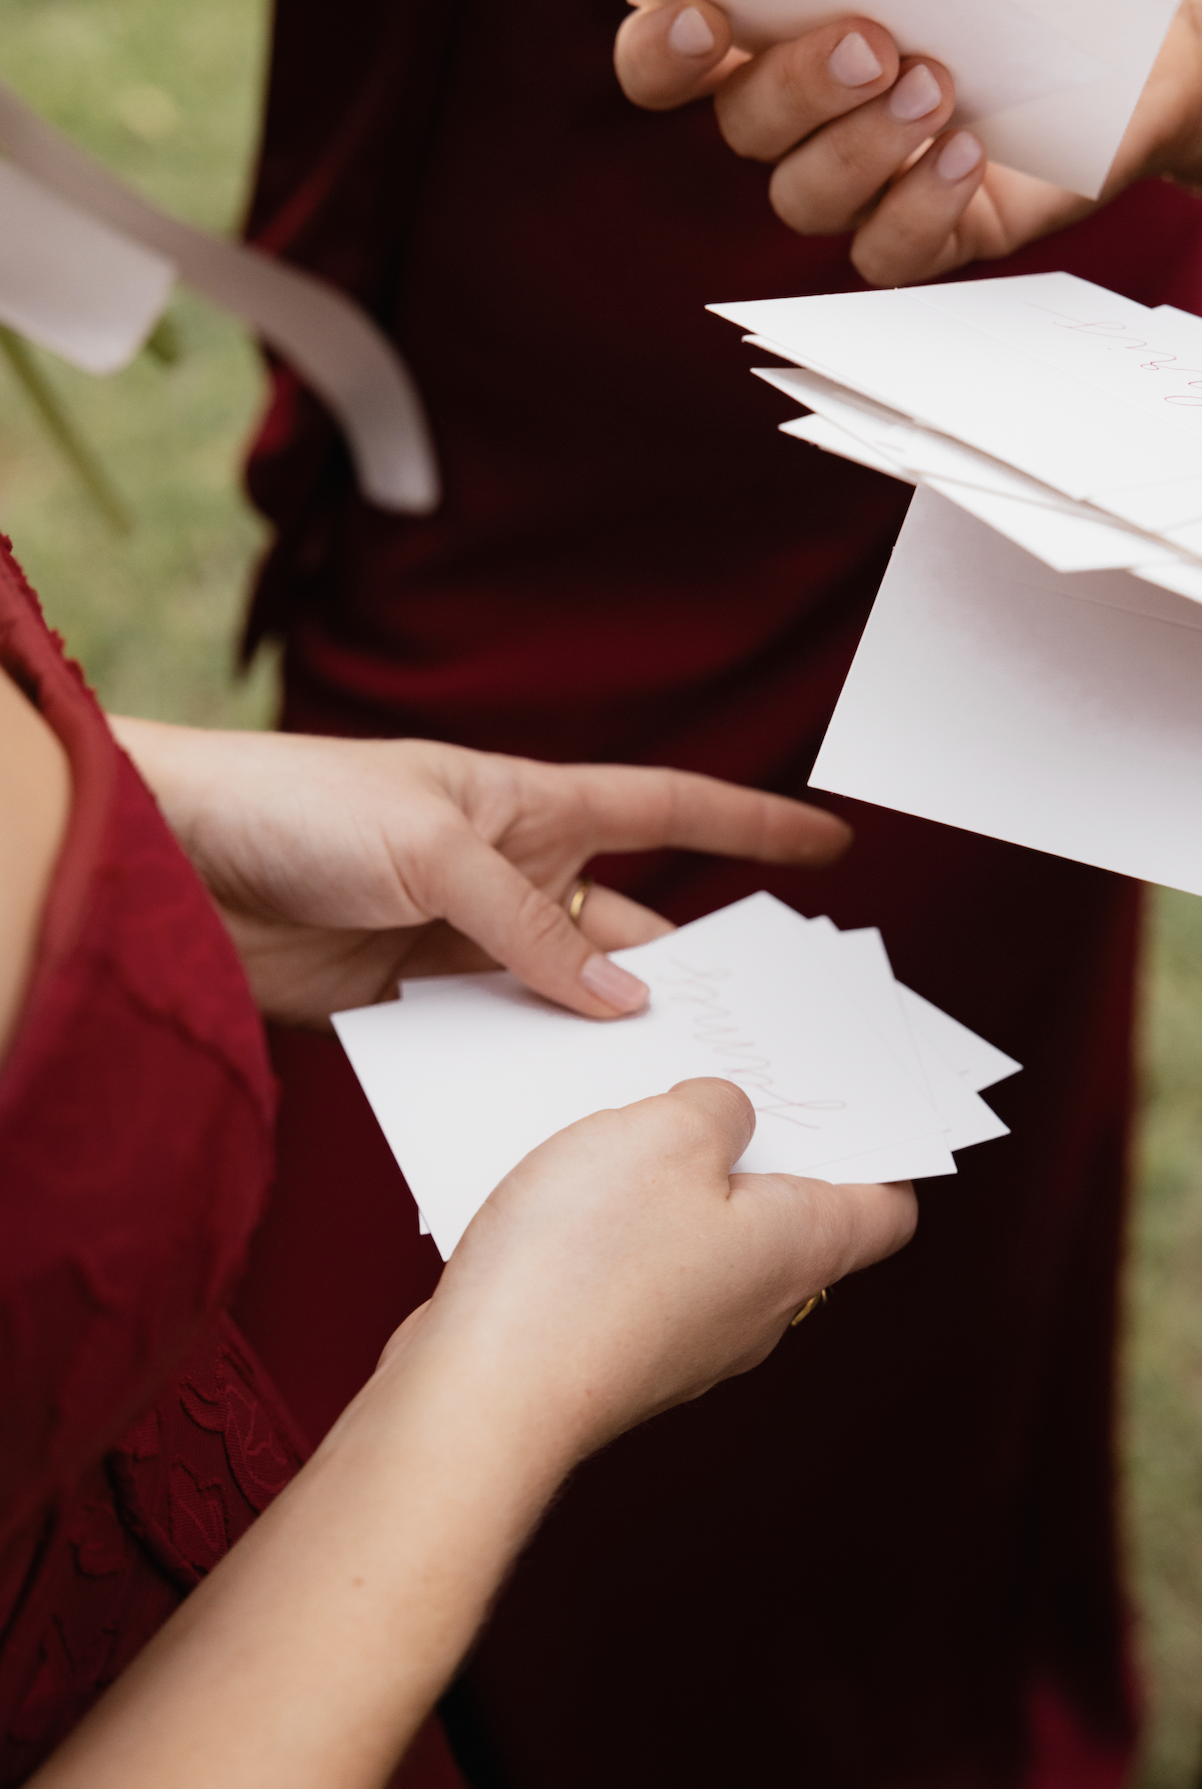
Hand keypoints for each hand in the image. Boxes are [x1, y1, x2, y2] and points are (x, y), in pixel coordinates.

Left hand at [110, 719, 849, 1025]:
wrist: (176, 864)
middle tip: (763, 1029)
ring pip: (571, 998)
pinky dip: (531, 1072)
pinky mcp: (417, 1002)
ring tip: (674, 1091)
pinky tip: (565, 1111)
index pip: (666, 807)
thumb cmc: (300, 806)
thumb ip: (531, 926)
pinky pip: (499, 1039)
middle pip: (633, 924)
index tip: (825, 843)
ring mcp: (466, 943)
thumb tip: (623, 998)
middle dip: (696, 969)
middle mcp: (511, 874)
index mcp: (528, 806)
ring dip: (610, 1038)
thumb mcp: (434, 848)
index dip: (749, 825)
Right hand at [390, 1078, 916, 1460]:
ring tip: (629, 1123)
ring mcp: (689, 1337)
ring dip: (678, 1179)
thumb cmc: (587, 1267)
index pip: (886, 1209)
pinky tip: (575, 1185)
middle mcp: (759, 1306)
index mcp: (799, 1249)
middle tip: (718, 1082)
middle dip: (758, 1145)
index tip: (846, 1099)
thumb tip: (726, 1117)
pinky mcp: (621, 1350)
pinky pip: (644, 1268)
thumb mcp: (666, 1133)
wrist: (486, 1392)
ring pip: (709, 1238)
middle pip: (792, 1215)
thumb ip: (717, 1108)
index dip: (878, 1148)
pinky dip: (624, 1221)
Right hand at [616, 0, 1201, 285]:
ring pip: (800, 196)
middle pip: (738, 124)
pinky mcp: (916, 234)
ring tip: (937, 90)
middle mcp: (797, 115)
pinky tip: (962, 157)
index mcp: (774, 28)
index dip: (660, 51)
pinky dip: (914, 209)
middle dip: (794, 88)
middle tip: (873, 44)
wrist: (1144, 41)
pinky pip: (881, 253)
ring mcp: (855, 180)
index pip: (663, 55)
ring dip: (859, 147)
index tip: (705, 24)